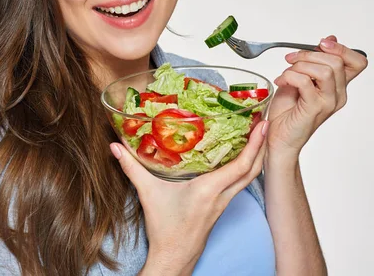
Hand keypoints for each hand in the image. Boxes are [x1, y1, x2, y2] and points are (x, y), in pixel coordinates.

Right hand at [109, 120, 267, 273]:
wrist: (174, 257)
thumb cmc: (164, 227)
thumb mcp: (147, 193)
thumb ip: (131, 167)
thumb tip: (115, 146)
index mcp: (210, 190)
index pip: (240, 166)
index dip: (254, 145)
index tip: (262, 126)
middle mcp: (222, 195)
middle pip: (253, 169)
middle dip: (262, 145)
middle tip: (265, 123)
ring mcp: (224, 202)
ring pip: (249, 177)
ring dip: (256, 156)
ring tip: (257, 135)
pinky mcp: (221, 206)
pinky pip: (240, 183)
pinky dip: (245, 168)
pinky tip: (238, 157)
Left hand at [267, 35, 367, 156]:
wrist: (279, 137)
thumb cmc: (287, 111)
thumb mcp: (300, 78)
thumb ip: (314, 62)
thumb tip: (328, 40)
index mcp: (337, 86)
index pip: (357, 61)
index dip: (341, 48)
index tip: (320, 44)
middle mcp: (337, 94)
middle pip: (337, 61)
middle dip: (309, 54)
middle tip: (291, 60)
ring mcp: (328, 102)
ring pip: (324, 70)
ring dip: (299, 66)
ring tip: (286, 74)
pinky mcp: (314, 108)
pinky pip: (305, 82)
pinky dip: (289, 76)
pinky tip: (282, 82)